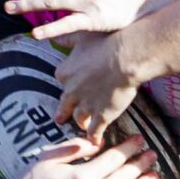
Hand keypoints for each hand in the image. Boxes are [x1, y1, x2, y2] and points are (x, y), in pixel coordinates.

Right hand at [0, 134, 161, 178]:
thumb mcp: (48, 158)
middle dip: (139, 164)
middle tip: (152, 154)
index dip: (128, 148)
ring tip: (154, 176)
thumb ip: (74, 148)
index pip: (112, 160)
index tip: (140, 139)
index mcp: (80, 178)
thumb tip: (98, 140)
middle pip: (122, 178)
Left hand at [52, 29, 147, 143]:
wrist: (126, 58)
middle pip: (65, 104)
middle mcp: (72, 91)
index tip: (69, 86)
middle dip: (63, 111)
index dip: (68, 83)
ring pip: (79, 118)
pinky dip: (94, 137)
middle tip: (60, 118)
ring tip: (82, 127)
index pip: (62, 80)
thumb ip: (66, 38)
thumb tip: (53, 36)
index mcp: (65, 72)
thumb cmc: (105, 42)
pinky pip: (95, 131)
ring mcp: (86, 105)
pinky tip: (95, 143)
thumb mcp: (81, 36)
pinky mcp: (102, 116)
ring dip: (80, 123)